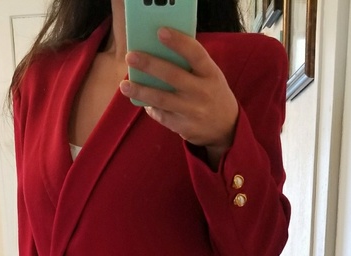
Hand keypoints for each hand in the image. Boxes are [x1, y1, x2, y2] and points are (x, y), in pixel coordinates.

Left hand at [120, 27, 238, 166]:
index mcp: (211, 74)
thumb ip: (191, 66)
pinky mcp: (183, 127)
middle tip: (130, 57)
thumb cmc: (212, 94)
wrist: (226, 128)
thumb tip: (158, 53)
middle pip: (173, 76)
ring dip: (141, 91)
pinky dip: (150, 107)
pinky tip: (141, 101)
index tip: (160, 32)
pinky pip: (162, 115)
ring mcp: (192, 111)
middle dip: (150, 65)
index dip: (178, 42)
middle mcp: (202, 92)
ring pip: (162, 99)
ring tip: (124, 85)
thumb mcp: (210, 77)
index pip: (195, 54)